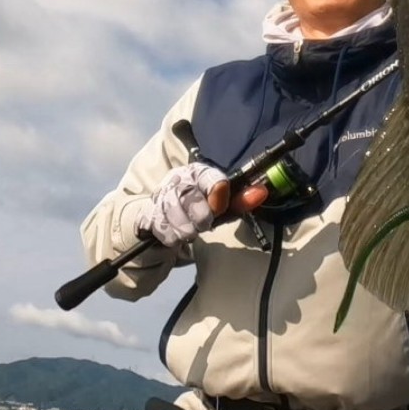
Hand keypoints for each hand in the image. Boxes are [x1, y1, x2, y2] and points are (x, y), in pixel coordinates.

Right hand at [136, 163, 267, 245]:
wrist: (162, 220)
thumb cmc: (197, 210)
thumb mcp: (220, 206)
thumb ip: (240, 201)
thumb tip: (261, 192)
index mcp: (198, 172)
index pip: (208, 175)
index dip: (217, 191)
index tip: (219, 208)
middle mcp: (177, 179)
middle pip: (188, 195)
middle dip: (200, 216)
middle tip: (205, 223)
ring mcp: (160, 196)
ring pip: (174, 213)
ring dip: (187, 229)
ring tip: (191, 230)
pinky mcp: (147, 214)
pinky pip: (162, 228)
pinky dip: (172, 237)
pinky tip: (175, 234)